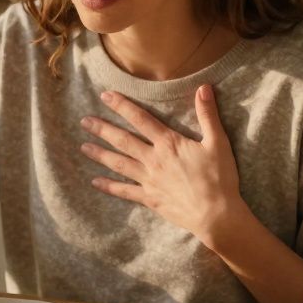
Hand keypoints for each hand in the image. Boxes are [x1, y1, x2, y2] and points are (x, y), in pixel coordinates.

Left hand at [79, 85, 245, 246]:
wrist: (216, 215)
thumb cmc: (219, 178)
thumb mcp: (217, 142)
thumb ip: (208, 114)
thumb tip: (203, 87)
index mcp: (169, 143)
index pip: (141, 119)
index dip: (122, 106)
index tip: (105, 96)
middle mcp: (153, 159)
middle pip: (123, 141)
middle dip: (103, 129)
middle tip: (84, 121)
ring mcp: (149, 180)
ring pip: (119, 164)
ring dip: (100, 154)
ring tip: (84, 147)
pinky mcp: (150, 198)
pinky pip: (125, 191)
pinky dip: (109, 187)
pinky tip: (95, 182)